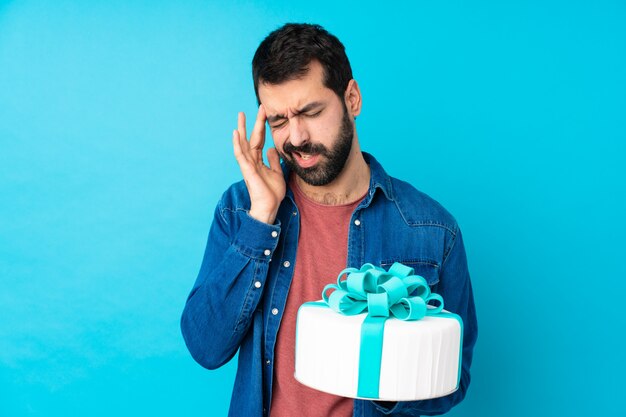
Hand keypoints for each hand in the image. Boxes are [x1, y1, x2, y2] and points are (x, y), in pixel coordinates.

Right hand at [232, 105, 285, 223]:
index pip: (259, 140)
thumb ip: (273, 161)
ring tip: (241, 115)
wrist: (269, 207)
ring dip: (242, 129)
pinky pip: (240, 155)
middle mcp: (251, 161)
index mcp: (258, 161)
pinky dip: (237, 144)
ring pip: (243, 143)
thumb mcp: (277, 173)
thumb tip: (271, 149)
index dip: (262, 127)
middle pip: (251, 138)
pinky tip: (235, 133)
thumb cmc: (271, 193)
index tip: (265, 113)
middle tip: (259, 107)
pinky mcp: (247, 170)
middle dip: (254, 123)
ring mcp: (248, 165)